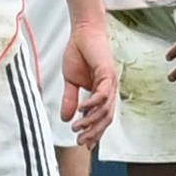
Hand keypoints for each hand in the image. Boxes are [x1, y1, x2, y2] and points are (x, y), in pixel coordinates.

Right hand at [61, 22, 116, 145]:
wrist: (82, 31)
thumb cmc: (78, 52)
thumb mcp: (70, 81)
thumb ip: (70, 99)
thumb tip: (65, 118)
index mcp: (102, 92)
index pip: (102, 118)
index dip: (95, 132)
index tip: (84, 144)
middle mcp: (110, 90)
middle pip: (106, 118)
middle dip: (94, 133)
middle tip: (81, 142)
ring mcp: (110, 82)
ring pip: (106, 109)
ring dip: (91, 121)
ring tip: (77, 128)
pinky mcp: (107, 73)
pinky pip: (102, 94)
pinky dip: (92, 104)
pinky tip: (82, 110)